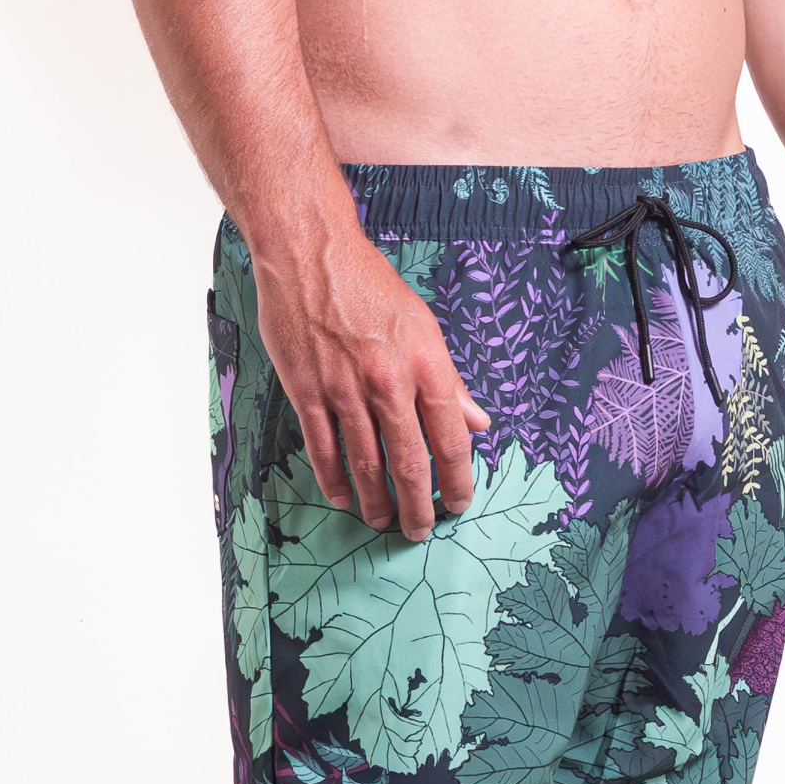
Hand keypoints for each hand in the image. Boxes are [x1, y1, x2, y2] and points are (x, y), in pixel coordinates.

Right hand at [255, 232, 489, 540]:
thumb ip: (450, 379)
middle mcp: (388, 380)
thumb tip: (479, 421)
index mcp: (425, 363)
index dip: (458, 478)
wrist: (310, 253)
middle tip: (421, 530)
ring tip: (383, 522)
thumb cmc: (369, 284)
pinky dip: (333, 479)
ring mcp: (343, 388)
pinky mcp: (306, 389)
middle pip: (410, 461)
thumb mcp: (423, 325)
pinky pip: (322, 447)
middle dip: (418, 505)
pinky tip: (343, 497)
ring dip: (377, 501)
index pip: (451, 437)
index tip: (460, 501)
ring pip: (365, 463)